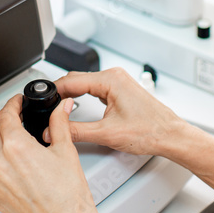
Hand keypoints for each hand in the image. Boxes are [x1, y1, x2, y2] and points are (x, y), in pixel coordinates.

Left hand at [0, 94, 104, 212]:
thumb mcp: (66, 152)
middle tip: (20, 116)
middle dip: (9, 119)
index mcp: (19, 148)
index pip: (8, 116)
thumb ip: (59, 124)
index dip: (13, 104)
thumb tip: (60, 109)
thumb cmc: (69, 198)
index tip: (18, 102)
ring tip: (5, 130)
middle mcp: (3, 163)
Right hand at [54, 68, 187, 157]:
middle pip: (77, 79)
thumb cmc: (150, 131)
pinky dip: (84, 95)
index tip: (42, 101)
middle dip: (61, 92)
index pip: (71, 81)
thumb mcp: (106, 134)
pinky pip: (95, 88)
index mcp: (110, 80)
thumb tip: (57, 130)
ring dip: (72, 93)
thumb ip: (76, 132)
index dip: (54, 92)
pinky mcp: (121, 90)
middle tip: (47, 107)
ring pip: (86, 83)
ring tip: (59, 107)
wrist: (170, 136)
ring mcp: (119, 82)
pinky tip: (78, 105)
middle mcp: (115, 76)